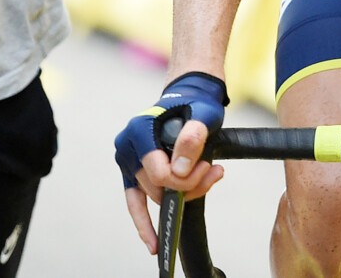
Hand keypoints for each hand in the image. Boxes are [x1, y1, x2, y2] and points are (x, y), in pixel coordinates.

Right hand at [113, 72, 228, 253]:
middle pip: (157, 186)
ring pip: (153, 196)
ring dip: (182, 195)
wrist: (189, 97)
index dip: (186, 179)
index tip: (209, 168)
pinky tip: (154, 243)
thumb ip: (193, 136)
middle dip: (188, 186)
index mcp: (139, 129)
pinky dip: (144, 224)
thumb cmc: (197, 104)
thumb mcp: (204, 113)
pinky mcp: (132, 173)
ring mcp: (127, 161)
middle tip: (214, 172)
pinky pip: (134, 203)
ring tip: (210, 178)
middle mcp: (126, 146)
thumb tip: (181, 170)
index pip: (159, 172)